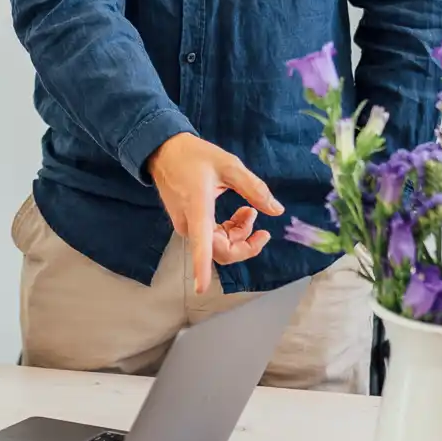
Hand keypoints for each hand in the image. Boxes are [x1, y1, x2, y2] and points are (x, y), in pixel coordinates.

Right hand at [148, 134, 281, 294]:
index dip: (201, 269)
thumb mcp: (229, 165)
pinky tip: (238, 213)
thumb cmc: (195, 155)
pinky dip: (228, 230)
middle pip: (218, 251)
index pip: (201, 245)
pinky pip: (211, 238)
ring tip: (249, 210)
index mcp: (197, 209)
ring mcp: (186, 226)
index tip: (201, 289)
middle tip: (259, 222)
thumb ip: (254, 189)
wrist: (164, 151)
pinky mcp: (187, 224)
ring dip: (238, 234)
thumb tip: (277, 211)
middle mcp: (189, 224)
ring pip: (217, 245)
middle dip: (244, 243)